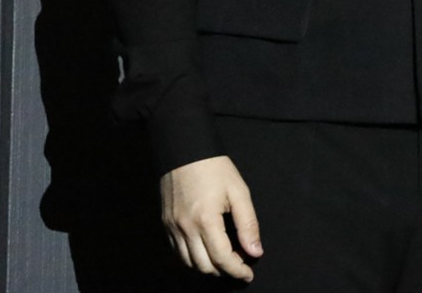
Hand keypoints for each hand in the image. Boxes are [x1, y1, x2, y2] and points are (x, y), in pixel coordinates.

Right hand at [160, 155, 261, 281]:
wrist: (184, 149)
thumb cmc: (214, 168)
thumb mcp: (239, 192)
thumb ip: (248, 224)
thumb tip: (255, 251)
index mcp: (206, 220)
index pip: (222, 259)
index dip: (237, 270)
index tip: (248, 273)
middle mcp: (186, 227)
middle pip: (204, 266)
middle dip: (224, 271)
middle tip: (239, 266)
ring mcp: (173, 227)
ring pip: (189, 262)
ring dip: (208, 266)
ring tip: (224, 260)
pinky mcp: (166, 223)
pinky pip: (178, 251)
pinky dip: (193, 258)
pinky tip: (206, 250)